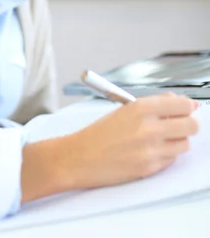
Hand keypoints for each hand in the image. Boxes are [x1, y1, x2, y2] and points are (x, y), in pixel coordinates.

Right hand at [21, 94, 198, 202]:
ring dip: (177, 140)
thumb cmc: (99, 133)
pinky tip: (150, 150)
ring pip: (185, 143)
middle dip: (187, 123)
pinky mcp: (150, 168)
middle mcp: (148, 128)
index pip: (183, 104)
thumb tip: (183, 104)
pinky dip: (166, 154)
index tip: (185, 108)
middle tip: (178, 124)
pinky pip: (172, 159)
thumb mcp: (125, 109)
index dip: (186, 106)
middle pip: (191, 125)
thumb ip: (154, 105)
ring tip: (160, 138)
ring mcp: (151, 150)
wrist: (79, 158)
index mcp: (140, 107)